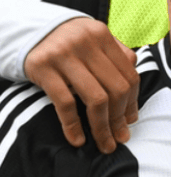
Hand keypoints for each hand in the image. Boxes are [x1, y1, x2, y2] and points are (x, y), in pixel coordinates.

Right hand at [24, 17, 138, 152]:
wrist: (31, 33)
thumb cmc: (71, 43)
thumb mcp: (95, 41)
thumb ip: (117, 57)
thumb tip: (133, 96)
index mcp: (103, 36)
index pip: (129, 75)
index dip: (133, 102)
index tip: (130, 121)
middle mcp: (87, 43)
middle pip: (116, 89)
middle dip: (119, 119)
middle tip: (120, 138)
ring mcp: (64, 55)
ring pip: (96, 98)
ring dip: (102, 127)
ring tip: (105, 143)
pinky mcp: (43, 69)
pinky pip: (65, 103)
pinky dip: (73, 125)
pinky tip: (78, 140)